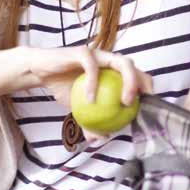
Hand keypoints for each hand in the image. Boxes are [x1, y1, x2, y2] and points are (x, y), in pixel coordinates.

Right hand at [26, 45, 152, 140]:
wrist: (41, 73)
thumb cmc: (63, 87)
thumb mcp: (78, 109)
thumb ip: (90, 122)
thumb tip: (100, 138)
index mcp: (111, 70)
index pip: (136, 75)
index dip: (146, 88)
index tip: (147, 107)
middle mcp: (108, 59)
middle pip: (134, 67)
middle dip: (142, 83)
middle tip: (137, 105)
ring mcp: (98, 54)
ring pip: (121, 62)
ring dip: (128, 82)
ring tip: (124, 102)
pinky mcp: (82, 52)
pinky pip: (92, 67)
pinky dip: (93, 84)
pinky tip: (90, 100)